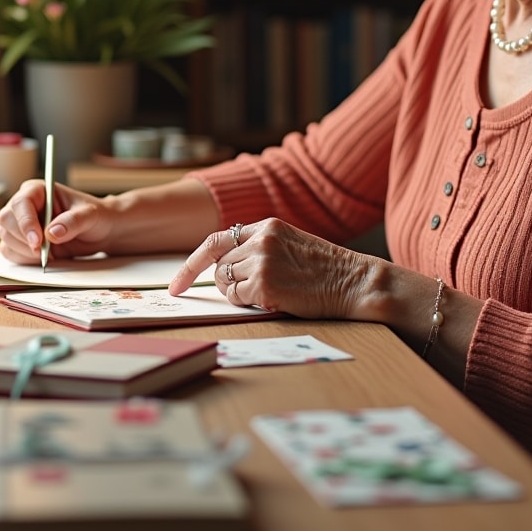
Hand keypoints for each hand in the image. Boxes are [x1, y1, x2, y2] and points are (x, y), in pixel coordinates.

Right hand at [0, 179, 115, 262]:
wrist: (98, 232)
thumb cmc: (94, 216)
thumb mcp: (90, 215)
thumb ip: (72, 222)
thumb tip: (52, 233)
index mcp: (37, 190)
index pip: (20, 203)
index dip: (26, 222)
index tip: (38, 241)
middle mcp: (24, 205)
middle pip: (6, 220)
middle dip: (23, 239)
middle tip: (45, 252)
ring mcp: (20, 223)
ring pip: (5, 236)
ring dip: (24, 250)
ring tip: (49, 253)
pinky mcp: (20, 240)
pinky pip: (9, 251)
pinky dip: (23, 258)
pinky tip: (42, 258)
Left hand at [167, 217, 375, 318]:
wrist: (355, 282)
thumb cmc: (327, 270)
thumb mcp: (291, 244)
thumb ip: (259, 247)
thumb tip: (224, 268)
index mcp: (266, 226)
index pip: (215, 241)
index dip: (191, 265)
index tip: (177, 284)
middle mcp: (260, 239)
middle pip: (219, 267)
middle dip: (230, 283)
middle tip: (256, 290)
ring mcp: (261, 261)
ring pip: (225, 284)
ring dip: (241, 294)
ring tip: (272, 292)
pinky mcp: (264, 284)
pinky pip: (237, 299)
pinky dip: (249, 304)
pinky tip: (274, 299)